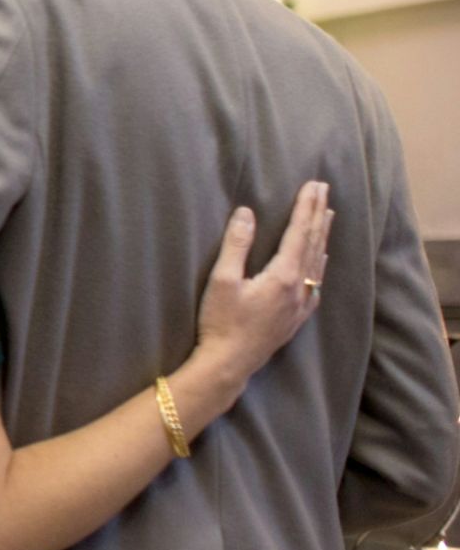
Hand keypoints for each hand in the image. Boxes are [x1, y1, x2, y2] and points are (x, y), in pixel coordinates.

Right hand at [193, 181, 332, 390]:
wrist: (229, 363)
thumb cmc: (221, 322)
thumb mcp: (222, 281)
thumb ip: (236, 245)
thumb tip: (247, 213)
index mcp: (282, 276)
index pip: (298, 233)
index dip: (306, 207)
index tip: (313, 186)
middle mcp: (298, 288)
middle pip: (312, 243)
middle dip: (318, 215)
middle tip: (325, 190)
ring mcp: (300, 304)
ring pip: (317, 262)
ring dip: (322, 236)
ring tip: (328, 216)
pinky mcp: (296, 317)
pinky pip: (316, 282)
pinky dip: (320, 263)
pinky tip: (320, 259)